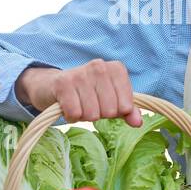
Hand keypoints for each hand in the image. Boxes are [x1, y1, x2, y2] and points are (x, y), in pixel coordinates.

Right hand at [17, 59, 141, 125]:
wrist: (53, 85)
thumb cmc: (88, 93)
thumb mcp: (111, 100)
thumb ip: (127, 111)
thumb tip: (137, 123)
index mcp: (116, 69)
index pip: (126, 105)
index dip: (116, 111)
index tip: (106, 104)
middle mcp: (99, 67)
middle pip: (110, 111)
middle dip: (100, 114)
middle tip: (90, 105)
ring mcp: (80, 73)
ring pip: (92, 114)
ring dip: (84, 116)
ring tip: (79, 105)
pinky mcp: (63, 83)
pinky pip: (75, 114)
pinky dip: (71, 116)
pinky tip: (68, 107)